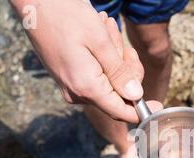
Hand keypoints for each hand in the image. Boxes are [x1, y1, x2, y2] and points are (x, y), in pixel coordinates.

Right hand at [11, 0, 151, 122]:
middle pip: (117, 96)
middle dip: (127, 71)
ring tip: (106, 32)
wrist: (34, 2)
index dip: (141, 110)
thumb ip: (119, 73)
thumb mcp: (100, 42)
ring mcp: (70, 87)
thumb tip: (136, 96)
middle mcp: (76, 93)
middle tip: (123, 46)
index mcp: (86, 87)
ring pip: (108, 84)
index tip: (158, 106)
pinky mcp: (68, 79)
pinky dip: (103, 60)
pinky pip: (95, 77)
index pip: (120, 111)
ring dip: (115, 60)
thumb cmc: (66, 16)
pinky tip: (98, 39)